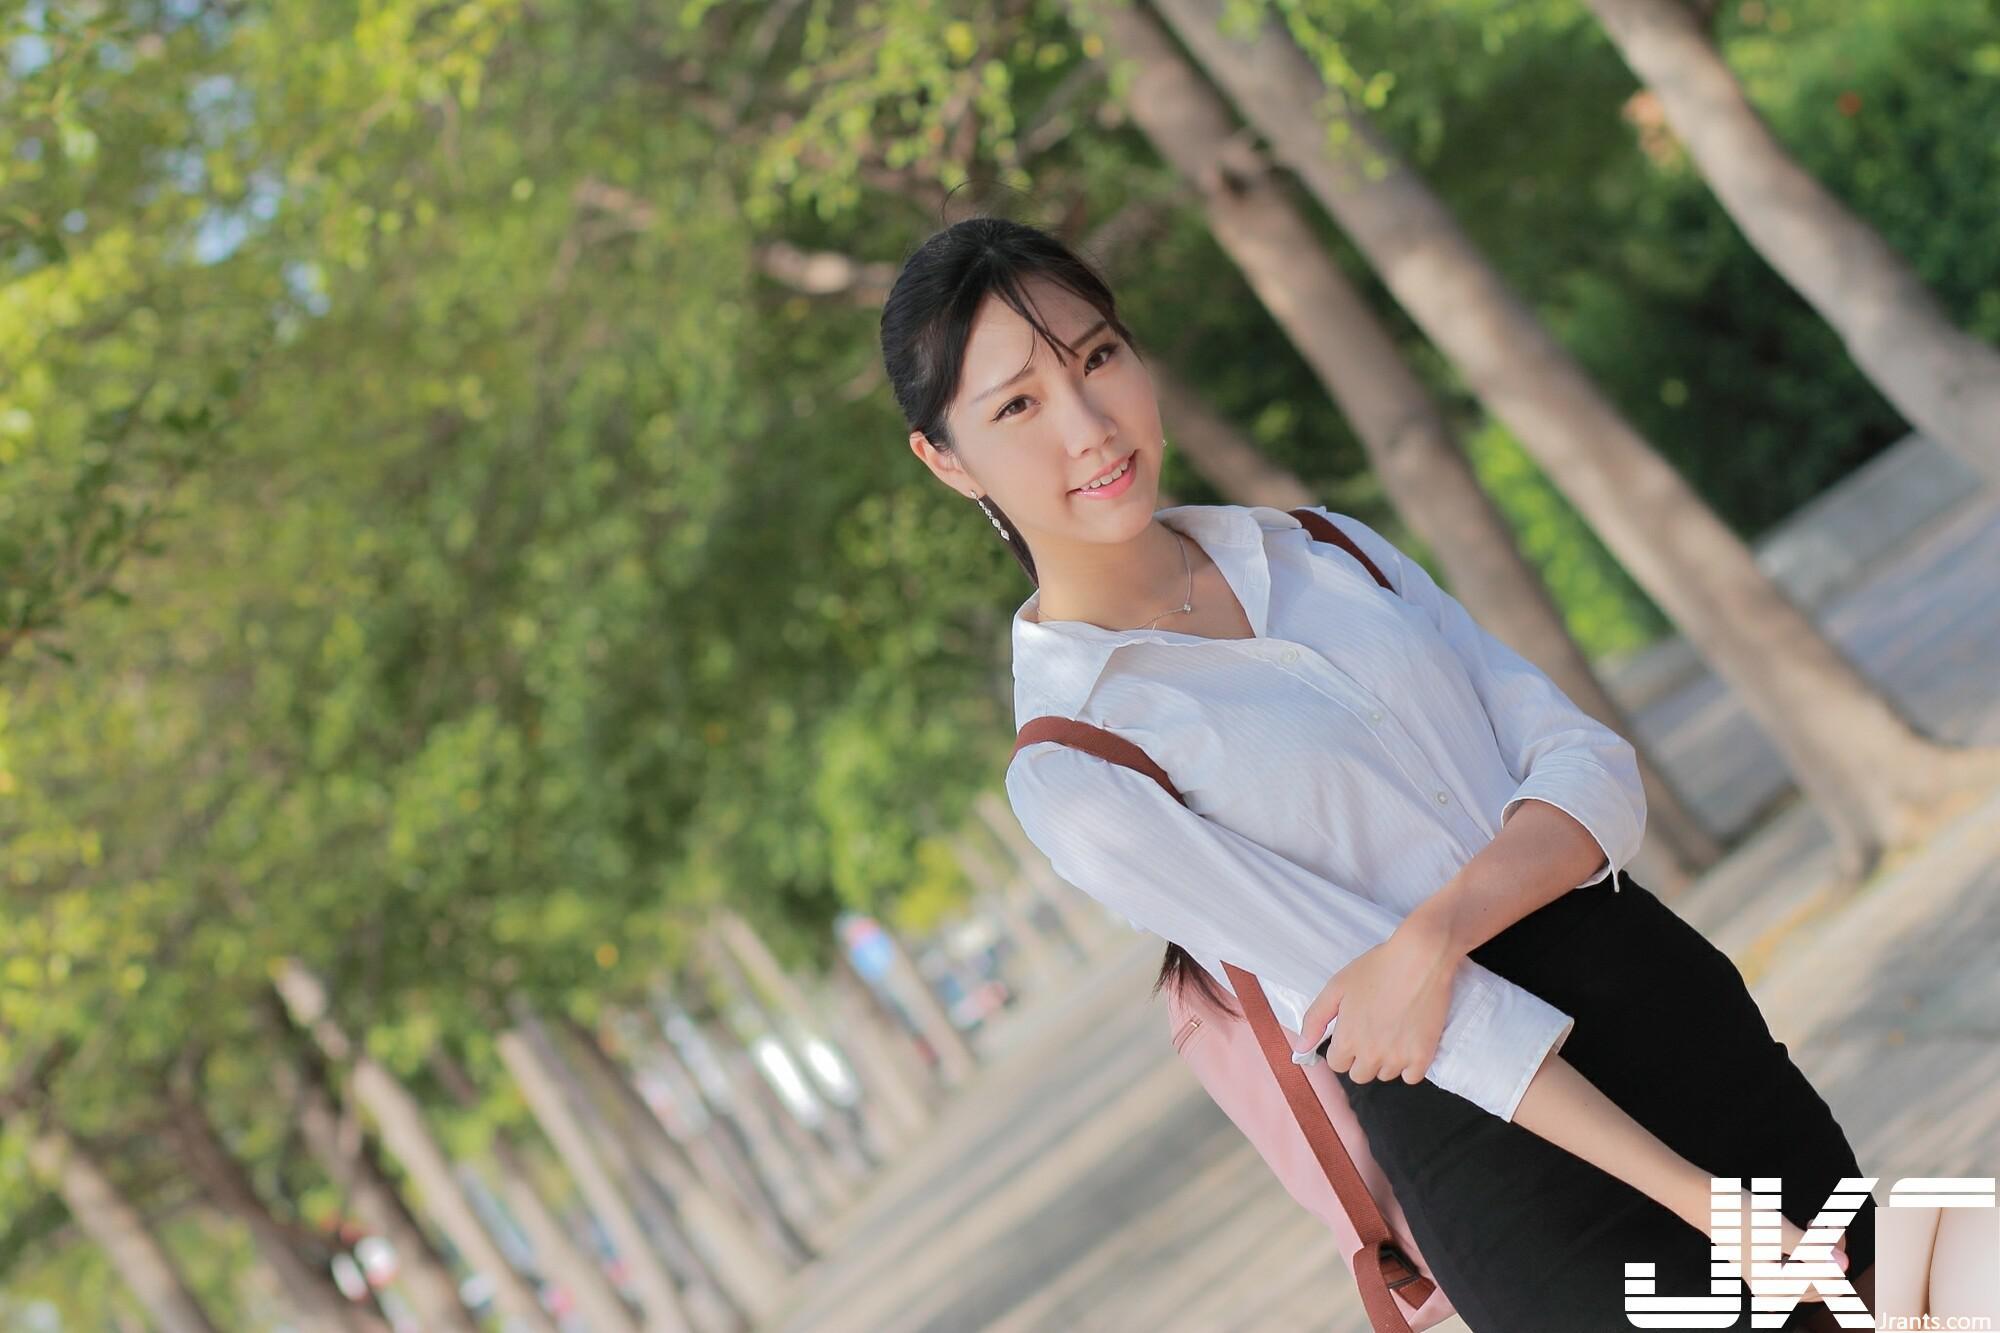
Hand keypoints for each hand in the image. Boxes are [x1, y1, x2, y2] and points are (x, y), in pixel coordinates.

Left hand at [1288, 920, 1462, 1085]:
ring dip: (1385, 1060)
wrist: (1420, 959)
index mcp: (1347, 1039)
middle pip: (1360, 1075)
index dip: (1343, 1048)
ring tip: (1393, 1032)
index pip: (1337, 1064)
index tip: (1353, 1031)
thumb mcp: (1336, 987)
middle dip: (1362, 1057)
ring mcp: (1398, 1058)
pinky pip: (1411, 1077)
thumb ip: (1315, 1020)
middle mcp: (1371, 1055)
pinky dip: (1409, 1065)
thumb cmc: (1377, 968)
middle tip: (1373, 1031)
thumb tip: (1301, 1048)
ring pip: (1385, 1075)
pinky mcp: (1424, 1056)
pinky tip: (1409, 1043)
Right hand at [1699, 1188, 1849, 1303]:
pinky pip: (1800, 1270)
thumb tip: (1844, 1264)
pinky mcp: (1767, 1270)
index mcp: (1774, 1287)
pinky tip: (1805, 1234)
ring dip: (1822, 1253)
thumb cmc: (1738, 1215)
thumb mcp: (1778, 1230)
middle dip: (1830, 1255)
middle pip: (1821, 1282)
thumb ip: (1814, 1250)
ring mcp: (1769, 1282)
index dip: (1835, 1254)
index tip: (1833, 1225)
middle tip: (1827, 1224)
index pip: (1824, 1281)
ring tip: (1816, 1226)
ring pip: (1813, 1276)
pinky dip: (1809, 1253)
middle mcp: (1772, 1291)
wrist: (1706, 1201)